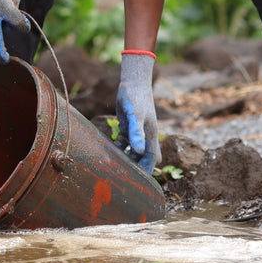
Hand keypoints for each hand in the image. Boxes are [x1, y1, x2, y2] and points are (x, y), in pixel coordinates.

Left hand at [115, 51, 158, 169]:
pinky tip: (109, 151)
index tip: (137, 181)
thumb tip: (138, 151)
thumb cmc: (136, 98)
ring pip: (133, 150)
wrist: (133, 81)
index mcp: (151, 135)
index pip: (152, 159)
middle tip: (122, 176)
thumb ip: (137, 134)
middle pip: (143, 157)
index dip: (146, 170)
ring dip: (126, 157)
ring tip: (113, 167)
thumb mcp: (135, 116)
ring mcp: (136, 131)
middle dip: (136, 166)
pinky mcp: (127, 126)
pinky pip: (124, 142)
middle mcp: (145, 135)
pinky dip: (118, 147)